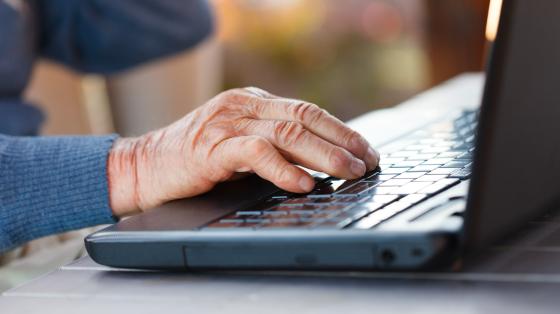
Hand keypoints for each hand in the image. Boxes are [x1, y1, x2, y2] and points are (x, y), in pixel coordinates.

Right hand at [108, 87, 379, 216]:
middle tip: (367, 163)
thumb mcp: (238, 144)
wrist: (142, 167)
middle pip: (305, 118)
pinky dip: (285, 168)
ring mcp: (227, 124)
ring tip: (348, 173)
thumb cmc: (193, 161)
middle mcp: (243, 107)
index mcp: (252, 103)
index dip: (341, 131)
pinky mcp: (212, 148)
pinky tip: (304, 183)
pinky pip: (256, 152)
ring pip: (288, 133)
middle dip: (342, 141)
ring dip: (324, 155)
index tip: (365, 151)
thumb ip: (271, 145)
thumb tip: (319, 162)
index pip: (307, 111)